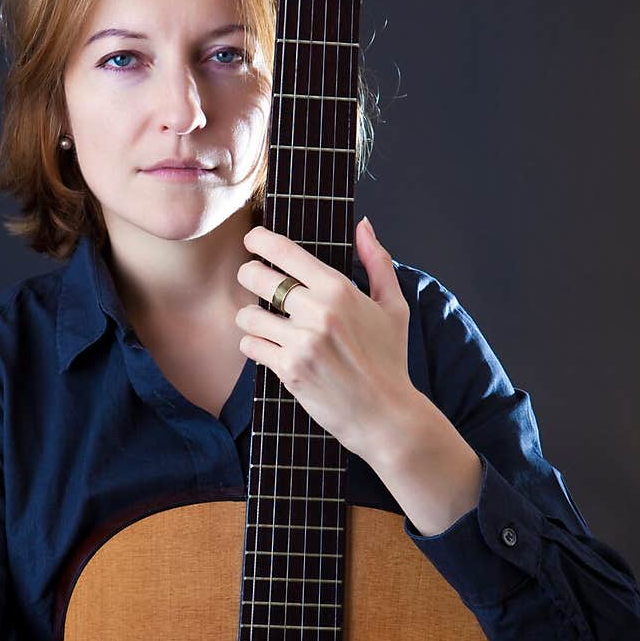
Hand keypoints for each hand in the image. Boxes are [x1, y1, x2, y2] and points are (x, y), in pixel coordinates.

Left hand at [235, 218, 416, 459]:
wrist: (385, 415)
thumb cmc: (389, 359)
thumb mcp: (393, 306)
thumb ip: (377, 261)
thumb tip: (363, 225)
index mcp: (339, 289)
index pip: (284, 251)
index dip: (259, 240)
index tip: (252, 240)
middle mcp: (317, 311)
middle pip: (255, 276)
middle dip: (249, 277)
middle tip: (256, 284)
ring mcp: (300, 341)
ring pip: (247, 314)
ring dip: (251, 318)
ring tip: (267, 325)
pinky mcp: (288, 369)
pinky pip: (249, 346)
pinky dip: (255, 347)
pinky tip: (270, 349)